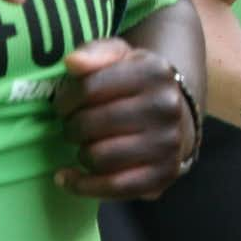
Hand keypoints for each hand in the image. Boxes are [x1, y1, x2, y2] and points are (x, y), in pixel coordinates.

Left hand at [52, 38, 193, 199]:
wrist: (178, 117)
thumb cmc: (137, 85)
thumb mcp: (121, 57)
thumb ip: (95, 52)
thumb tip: (71, 63)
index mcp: (154, 72)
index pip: (90, 87)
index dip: (66, 99)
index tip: (62, 105)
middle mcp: (166, 107)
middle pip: (91, 124)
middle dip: (71, 128)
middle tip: (72, 127)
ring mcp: (168, 144)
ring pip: (99, 157)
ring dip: (80, 154)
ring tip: (82, 146)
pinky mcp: (164, 175)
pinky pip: (113, 188)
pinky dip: (83, 186)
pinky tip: (67, 178)